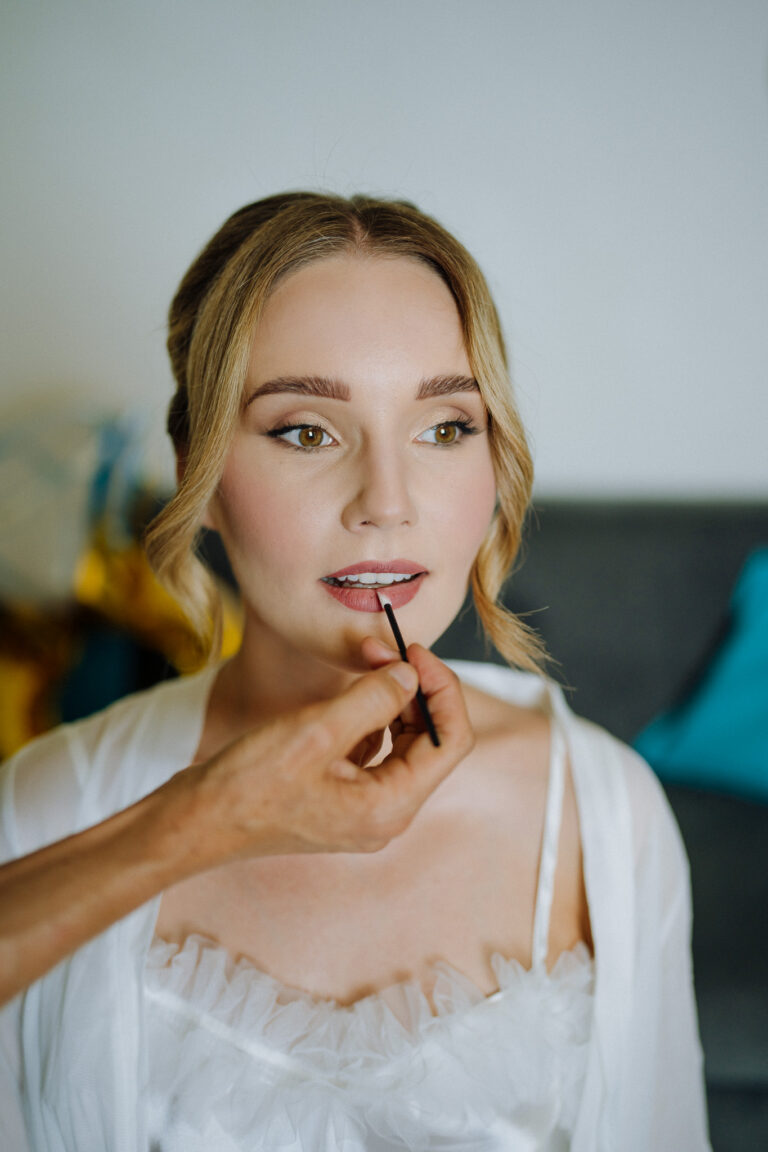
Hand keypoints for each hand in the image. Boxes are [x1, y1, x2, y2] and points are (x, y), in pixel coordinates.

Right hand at [180, 644, 473, 863]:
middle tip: (382, 648)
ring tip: (365, 660)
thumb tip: (411, 674)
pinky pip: (374, 750)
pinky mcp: (343, 797)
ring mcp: (365, 807)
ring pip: (403, 742)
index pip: (452, 741)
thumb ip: (373, 700)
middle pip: (430, 740)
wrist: (195, 822)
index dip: (442, 690)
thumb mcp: (316, 732)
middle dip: (414, 689)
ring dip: (392, 698)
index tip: (415, 652)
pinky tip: (344, 696)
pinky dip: (369, 716)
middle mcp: (387, 813)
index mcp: (391, 807)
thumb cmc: (248, 786)